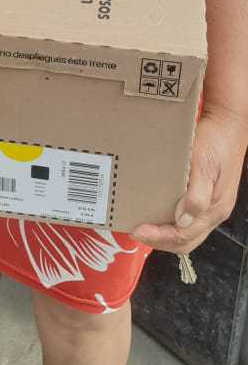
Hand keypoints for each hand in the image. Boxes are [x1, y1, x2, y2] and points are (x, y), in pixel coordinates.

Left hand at [132, 110, 247, 253]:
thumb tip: (183, 221)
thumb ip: (197, 195)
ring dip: (163, 233)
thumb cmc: (217, 141)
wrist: (228, 124)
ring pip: (186, 232)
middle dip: (159, 241)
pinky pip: (187, 217)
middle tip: (136, 231)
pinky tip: (157, 211)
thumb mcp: (204, 165)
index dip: (160, 237)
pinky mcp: (205, 195)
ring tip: (143, 224)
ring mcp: (210, 204)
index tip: (139, 230)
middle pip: (185, 240)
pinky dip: (169, 220)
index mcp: (215, 208)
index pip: (185, 236)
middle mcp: (214, 211)